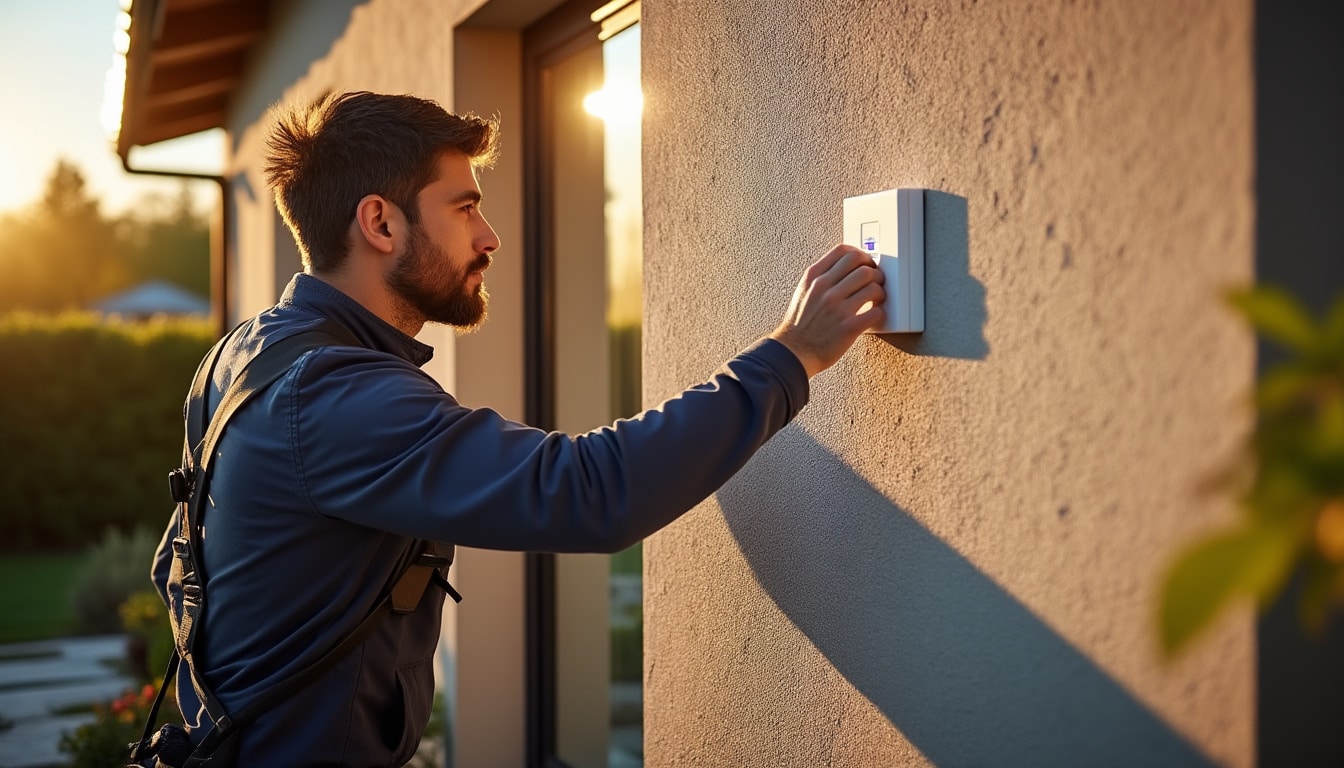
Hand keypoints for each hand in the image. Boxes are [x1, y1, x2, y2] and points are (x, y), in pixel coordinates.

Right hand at [769, 244, 885, 376]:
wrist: (793, 352)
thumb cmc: (799, 324)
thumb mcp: (803, 292)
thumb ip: (821, 277)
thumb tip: (846, 267)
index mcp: (814, 278)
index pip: (843, 251)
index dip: (860, 254)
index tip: (865, 262)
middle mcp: (825, 289)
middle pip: (863, 266)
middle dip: (875, 272)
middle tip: (876, 280)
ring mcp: (838, 308)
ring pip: (873, 286)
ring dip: (880, 291)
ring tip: (877, 298)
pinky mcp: (849, 327)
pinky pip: (876, 312)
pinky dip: (880, 313)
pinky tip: (874, 315)